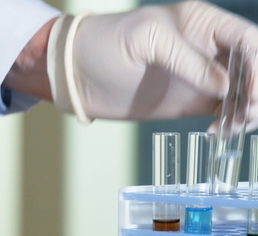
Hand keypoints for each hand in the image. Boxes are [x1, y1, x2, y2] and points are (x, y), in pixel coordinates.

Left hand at [48, 1, 257, 129]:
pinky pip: (222, 112)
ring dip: (248, 110)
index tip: (253, 92)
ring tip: (234, 126)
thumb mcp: (146, 41)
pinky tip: (219, 132)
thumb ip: (188, 61)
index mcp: (201, 23)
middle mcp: (205, 49)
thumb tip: (226, 87)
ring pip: (242, 93)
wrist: (75, 74)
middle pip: (252, 68)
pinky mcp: (188, 102)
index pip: (248, 40)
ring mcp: (198, 77)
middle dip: (257, 91)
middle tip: (249, 113)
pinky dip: (230, 123)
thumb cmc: (104, 45)